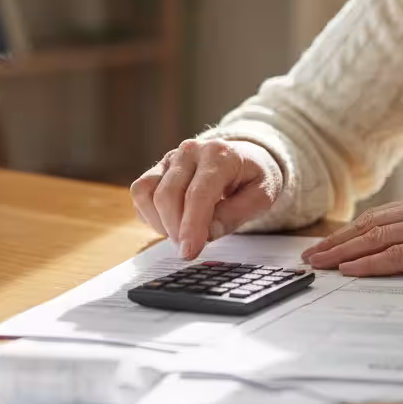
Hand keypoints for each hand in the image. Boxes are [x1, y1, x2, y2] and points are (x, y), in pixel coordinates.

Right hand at [130, 139, 282, 259]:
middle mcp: (191, 151)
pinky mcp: (158, 168)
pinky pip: (141, 193)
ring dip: (160, 222)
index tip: (189, 252)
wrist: (245, 159)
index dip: (191, 226)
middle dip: (176, 229)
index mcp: (220, 155)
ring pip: (148, 193)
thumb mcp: (261, 197)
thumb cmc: (252, 178)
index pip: (198, 194)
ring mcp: (171, 158)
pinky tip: (172, 222)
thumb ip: (236, 215)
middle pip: (168, 195)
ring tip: (182, 234)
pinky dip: (150, 215)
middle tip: (190, 249)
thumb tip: (207, 234)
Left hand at [300, 189, 402, 275]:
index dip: (349, 231)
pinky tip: (350, 269)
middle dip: (336, 242)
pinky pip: (396, 256)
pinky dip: (369, 263)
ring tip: (320, 263)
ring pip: (374, 239)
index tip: (328, 243)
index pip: (377, 217)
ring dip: (343, 253)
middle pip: (368, 226)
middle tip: (311, 255)